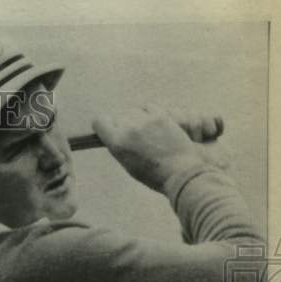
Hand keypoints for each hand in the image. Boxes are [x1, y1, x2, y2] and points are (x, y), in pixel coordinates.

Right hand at [92, 105, 225, 191]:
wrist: (179, 172)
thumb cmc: (153, 174)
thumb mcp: (127, 164)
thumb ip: (118, 146)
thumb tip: (115, 133)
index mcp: (117, 143)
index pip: (100, 121)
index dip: (103, 125)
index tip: (108, 129)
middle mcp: (129, 129)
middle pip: (118, 117)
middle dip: (122, 124)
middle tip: (132, 135)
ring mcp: (145, 121)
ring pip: (133, 111)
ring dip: (136, 118)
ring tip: (145, 131)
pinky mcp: (161, 116)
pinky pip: (149, 107)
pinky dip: (149, 113)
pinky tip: (154, 123)